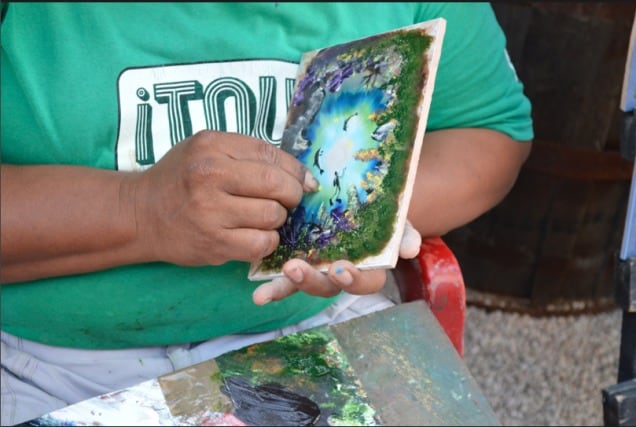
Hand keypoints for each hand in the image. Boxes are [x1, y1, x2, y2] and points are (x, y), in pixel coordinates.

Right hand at [131, 130, 317, 265]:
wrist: (141, 214)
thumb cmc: (180, 179)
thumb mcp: (205, 150)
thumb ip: (247, 154)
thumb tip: (300, 175)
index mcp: (212, 146)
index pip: (271, 155)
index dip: (296, 170)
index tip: (304, 181)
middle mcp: (210, 175)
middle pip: (277, 185)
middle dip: (292, 195)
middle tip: (288, 200)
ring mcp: (211, 212)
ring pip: (273, 216)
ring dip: (277, 219)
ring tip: (262, 217)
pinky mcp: (214, 243)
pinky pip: (261, 243)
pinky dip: (266, 241)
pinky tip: (254, 235)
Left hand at [252, 220, 421, 304]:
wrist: (365, 202)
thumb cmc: (384, 215)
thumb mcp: (397, 221)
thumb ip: (404, 233)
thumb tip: (410, 249)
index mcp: (369, 268)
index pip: (366, 282)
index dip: (355, 280)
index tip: (341, 269)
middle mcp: (341, 275)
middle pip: (328, 288)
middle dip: (312, 281)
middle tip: (295, 269)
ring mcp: (318, 271)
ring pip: (303, 285)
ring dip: (287, 286)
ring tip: (269, 284)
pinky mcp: (299, 262)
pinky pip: (284, 278)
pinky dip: (272, 287)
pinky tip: (258, 293)